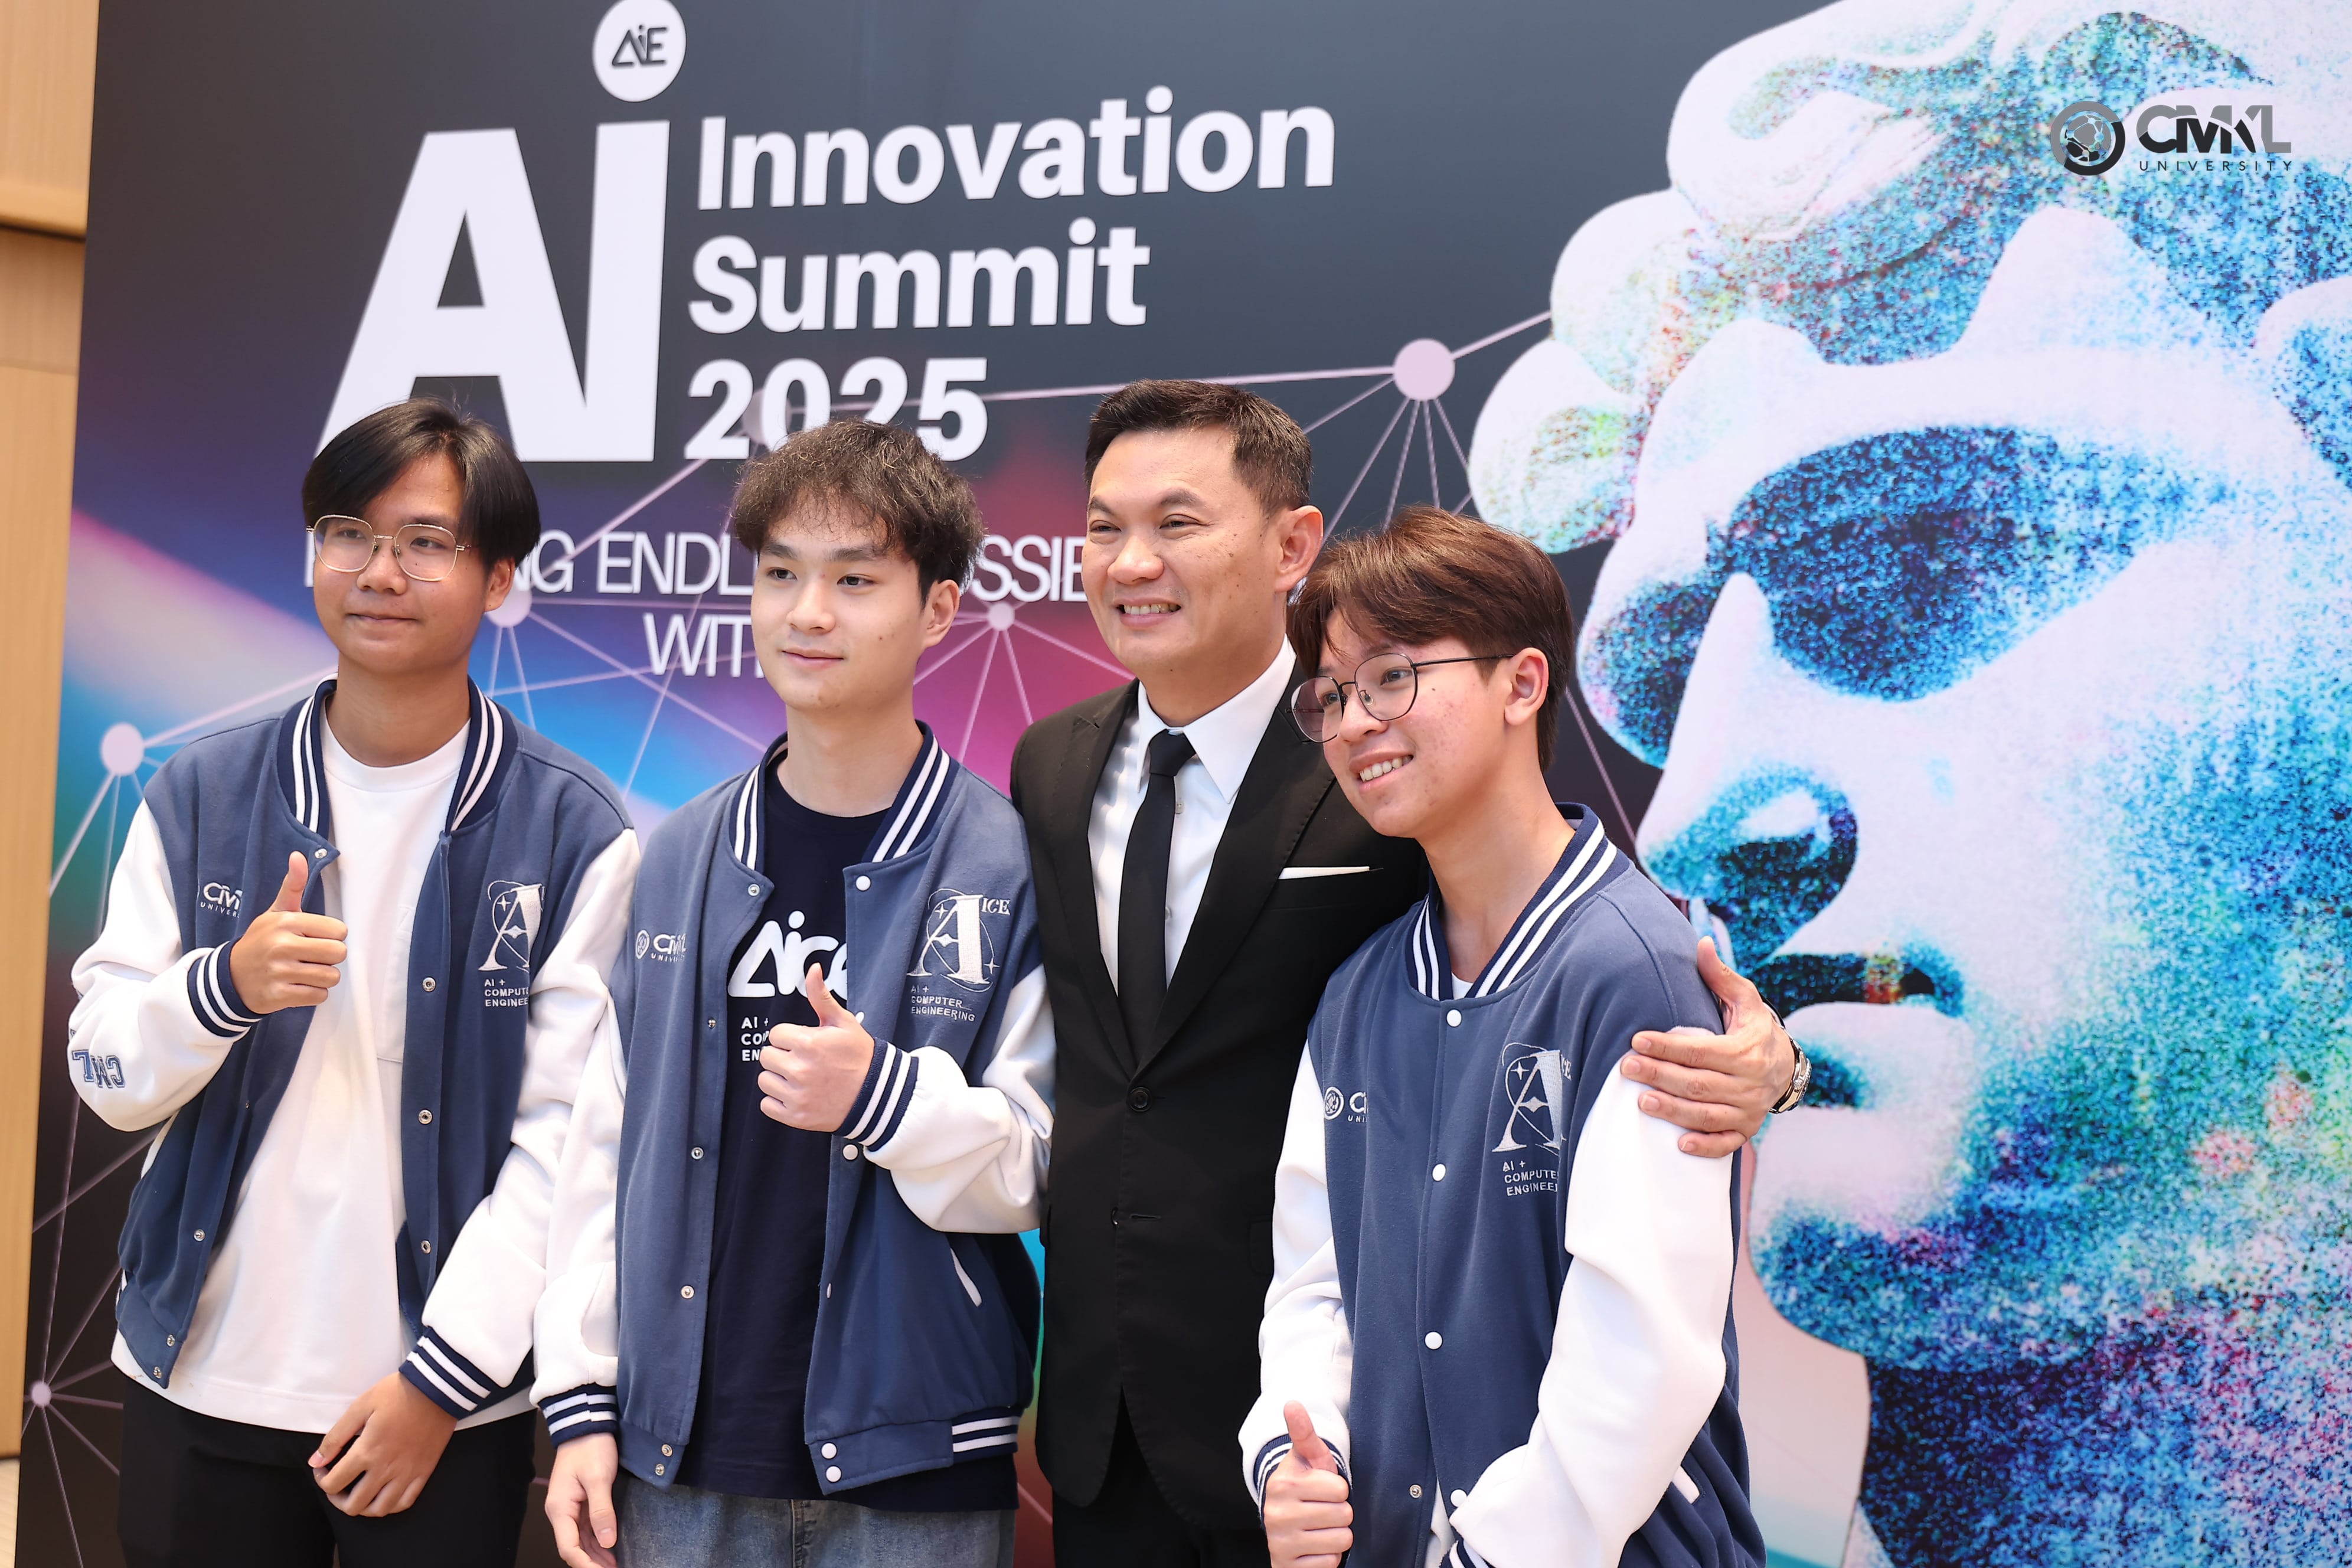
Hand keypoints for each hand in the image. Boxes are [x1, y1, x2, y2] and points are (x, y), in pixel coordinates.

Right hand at [229, 852, 348, 1013]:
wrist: (230, 977)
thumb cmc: (262, 941)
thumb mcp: (276, 911)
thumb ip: (293, 886)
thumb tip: (298, 856)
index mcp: (286, 922)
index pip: (339, 931)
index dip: (332, 936)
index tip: (315, 937)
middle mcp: (282, 945)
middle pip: (339, 954)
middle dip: (330, 957)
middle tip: (312, 956)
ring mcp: (279, 972)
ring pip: (331, 977)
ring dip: (323, 977)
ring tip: (304, 971)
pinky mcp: (278, 995)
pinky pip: (318, 996)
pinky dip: (313, 994)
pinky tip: (297, 986)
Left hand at [309, 1370, 456, 1516]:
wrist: (437, 1388)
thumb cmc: (396, 1394)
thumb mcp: (360, 1407)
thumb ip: (336, 1437)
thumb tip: (315, 1461)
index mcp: (367, 1452)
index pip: (333, 1483)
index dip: (321, 1479)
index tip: (322, 1467)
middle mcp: (385, 1469)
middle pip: (354, 1505)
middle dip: (337, 1499)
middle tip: (337, 1484)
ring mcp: (407, 1474)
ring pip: (380, 1509)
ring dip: (363, 1507)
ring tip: (358, 1494)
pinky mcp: (424, 1472)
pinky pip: (405, 1502)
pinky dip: (390, 1505)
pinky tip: (383, 1494)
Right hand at [546, 1432, 619, 1567]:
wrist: (587, 1424)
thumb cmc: (590, 1446)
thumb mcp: (598, 1478)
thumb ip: (601, 1511)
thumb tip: (606, 1541)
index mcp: (560, 1508)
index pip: (568, 1547)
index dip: (585, 1564)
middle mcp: (561, 1511)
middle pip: (574, 1547)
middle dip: (592, 1563)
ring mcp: (570, 1508)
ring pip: (581, 1540)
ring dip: (596, 1555)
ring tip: (615, 1566)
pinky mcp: (581, 1502)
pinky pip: (586, 1529)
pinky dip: (598, 1541)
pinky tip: (609, 1550)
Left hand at [758, 965, 875, 1132]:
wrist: (877, 1095)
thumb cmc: (859, 1056)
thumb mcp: (843, 1022)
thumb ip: (821, 996)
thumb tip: (813, 969)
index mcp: (808, 1043)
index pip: (775, 1034)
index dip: (790, 1037)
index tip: (805, 1043)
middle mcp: (799, 1070)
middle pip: (767, 1056)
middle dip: (783, 1055)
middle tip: (804, 1060)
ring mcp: (797, 1096)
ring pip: (765, 1080)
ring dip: (779, 1078)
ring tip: (801, 1078)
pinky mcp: (796, 1117)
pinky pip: (767, 1105)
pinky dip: (778, 1101)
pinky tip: (797, 1094)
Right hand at [1265, 1401, 1352, 1567]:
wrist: (1283, 1526)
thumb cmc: (1305, 1488)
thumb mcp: (1307, 1460)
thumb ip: (1304, 1433)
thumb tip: (1292, 1403)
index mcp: (1284, 1483)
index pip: (1340, 1489)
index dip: (1339, 1490)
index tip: (1324, 1490)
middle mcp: (1277, 1513)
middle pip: (1343, 1515)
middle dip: (1340, 1513)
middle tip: (1324, 1511)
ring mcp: (1281, 1542)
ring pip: (1340, 1541)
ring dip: (1336, 1536)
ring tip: (1320, 1528)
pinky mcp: (1286, 1565)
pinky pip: (1329, 1563)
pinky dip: (1327, 1557)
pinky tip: (1314, 1546)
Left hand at [1619, 936, 1794, 1156]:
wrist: (1788, 1066)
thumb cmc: (1755, 1029)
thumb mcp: (1745, 1000)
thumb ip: (1720, 976)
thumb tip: (1700, 943)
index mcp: (1746, 1051)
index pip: (1700, 1050)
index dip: (1667, 1046)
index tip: (1637, 1039)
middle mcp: (1749, 1084)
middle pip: (1698, 1083)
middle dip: (1660, 1076)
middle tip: (1627, 1067)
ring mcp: (1748, 1111)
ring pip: (1707, 1115)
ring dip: (1673, 1111)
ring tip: (1641, 1102)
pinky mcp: (1746, 1130)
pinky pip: (1726, 1144)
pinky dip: (1704, 1146)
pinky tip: (1679, 1144)